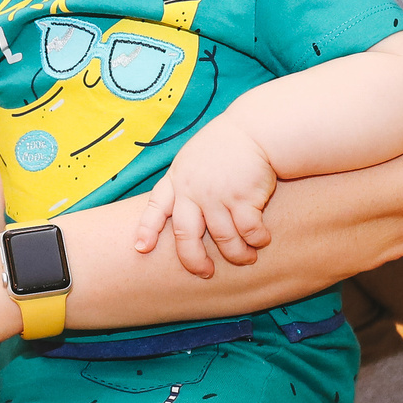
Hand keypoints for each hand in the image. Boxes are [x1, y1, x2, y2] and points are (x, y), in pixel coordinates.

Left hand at [132, 117, 277, 276]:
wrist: (256, 129)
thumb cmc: (226, 144)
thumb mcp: (194, 157)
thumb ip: (184, 181)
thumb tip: (178, 209)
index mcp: (178, 178)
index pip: (156, 206)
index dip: (147, 229)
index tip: (141, 249)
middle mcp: (193, 189)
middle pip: (185, 235)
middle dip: (193, 260)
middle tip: (204, 272)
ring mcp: (217, 195)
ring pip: (223, 239)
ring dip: (237, 254)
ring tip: (246, 258)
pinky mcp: (242, 198)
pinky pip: (248, 230)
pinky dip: (256, 239)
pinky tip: (261, 239)